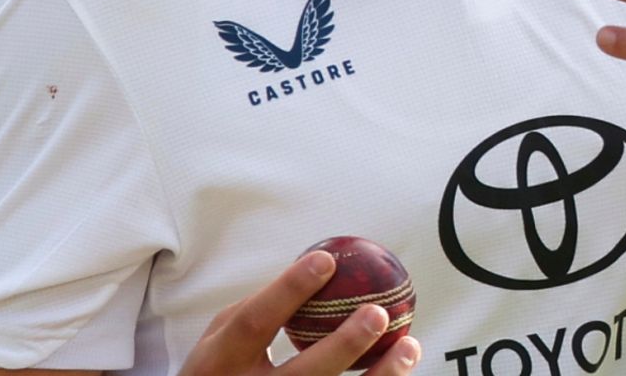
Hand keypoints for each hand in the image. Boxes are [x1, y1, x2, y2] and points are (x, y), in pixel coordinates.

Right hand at [180, 251, 419, 375]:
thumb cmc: (217, 373)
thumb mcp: (217, 342)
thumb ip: (253, 311)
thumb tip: (306, 275)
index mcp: (220, 361)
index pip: (254, 322)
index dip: (288, 290)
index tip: (325, 261)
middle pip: (302, 373)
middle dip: (344, 344)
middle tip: (378, 312)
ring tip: (409, 347)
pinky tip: (399, 371)